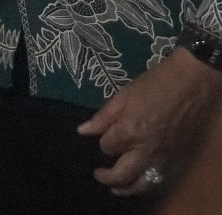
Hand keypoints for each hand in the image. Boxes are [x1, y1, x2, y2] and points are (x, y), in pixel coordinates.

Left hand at [79, 47, 221, 196]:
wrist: (189, 83)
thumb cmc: (153, 85)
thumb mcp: (122, 96)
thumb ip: (103, 117)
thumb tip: (83, 130)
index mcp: (129, 132)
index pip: (107, 147)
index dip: (103, 142)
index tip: (103, 135)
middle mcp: (145, 150)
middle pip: (122, 174)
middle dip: (107, 177)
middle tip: (97, 174)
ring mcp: (162, 156)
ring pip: (143, 183)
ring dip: (127, 189)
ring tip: (116, 189)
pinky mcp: (175, 157)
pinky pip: (158, 178)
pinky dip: (146, 183)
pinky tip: (139, 180)